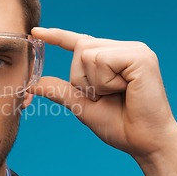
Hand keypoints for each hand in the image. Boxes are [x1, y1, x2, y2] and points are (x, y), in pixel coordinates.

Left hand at [30, 27, 176, 175]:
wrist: (144, 143)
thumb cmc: (119, 125)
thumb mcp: (82, 105)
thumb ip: (59, 90)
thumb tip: (32, 84)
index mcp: (113, 57)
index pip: (80, 41)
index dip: (57, 36)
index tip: (35, 31)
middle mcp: (125, 48)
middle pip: (80, 48)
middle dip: (82, 79)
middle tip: (105, 96)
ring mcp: (136, 50)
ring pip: (88, 54)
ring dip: (94, 83)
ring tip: (116, 94)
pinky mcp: (141, 57)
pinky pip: (102, 61)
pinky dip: (104, 82)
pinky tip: (125, 90)